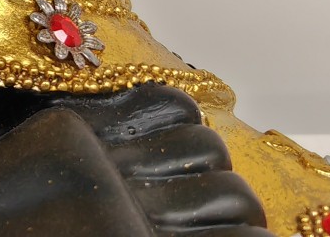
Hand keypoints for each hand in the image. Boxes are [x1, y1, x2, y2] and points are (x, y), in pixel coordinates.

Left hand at [55, 85, 270, 234]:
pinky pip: (162, 104)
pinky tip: (160, 134)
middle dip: (232, 205)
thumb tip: (235, 231)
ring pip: (206, 145)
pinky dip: (175, 114)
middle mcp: (140, 211)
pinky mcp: (84, 126)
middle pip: (235, 194)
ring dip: (203, 159)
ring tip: (180, 173)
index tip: (245, 236)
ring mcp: (112, 164)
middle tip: (209, 213)